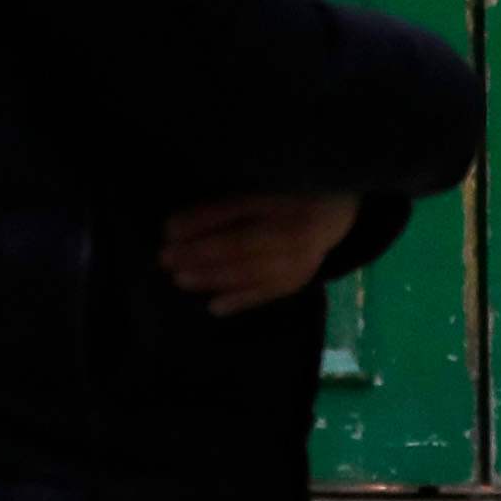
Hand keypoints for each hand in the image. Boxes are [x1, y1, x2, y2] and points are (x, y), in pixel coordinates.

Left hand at [162, 191, 360, 312]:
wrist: (335, 214)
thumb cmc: (283, 197)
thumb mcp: (255, 193)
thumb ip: (219, 209)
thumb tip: (173, 228)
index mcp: (279, 199)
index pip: (235, 210)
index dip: (201, 221)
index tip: (167, 230)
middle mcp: (292, 228)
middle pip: (240, 244)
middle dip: (200, 253)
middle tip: (165, 259)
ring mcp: (299, 258)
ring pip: (251, 271)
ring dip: (213, 277)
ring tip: (180, 280)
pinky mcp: (299, 280)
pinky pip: (267, 293)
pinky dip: (240, 301)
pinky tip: (214, 308)